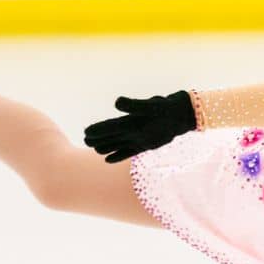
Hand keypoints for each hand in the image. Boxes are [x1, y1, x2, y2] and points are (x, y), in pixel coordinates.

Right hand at [83, 91, 197, 162]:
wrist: (179, 115)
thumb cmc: (164, 108)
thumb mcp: (150, 106)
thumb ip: (133, 105)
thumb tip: (116, 102)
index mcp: (129, 121)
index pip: (110, 126)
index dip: (98, 129)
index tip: (86, 132)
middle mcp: (131, 130)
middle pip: (110, 136)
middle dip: (98, 138)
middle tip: (85, 141)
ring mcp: (137, 138)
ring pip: (117, 144)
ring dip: (106, 147)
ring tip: (94, 149)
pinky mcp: (144, 146)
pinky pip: (128, 152)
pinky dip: (118, 156)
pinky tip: (108, 160)